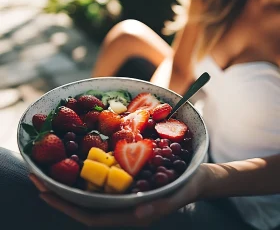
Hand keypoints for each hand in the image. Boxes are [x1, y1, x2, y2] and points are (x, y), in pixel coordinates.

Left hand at [29, 165, 207, 227]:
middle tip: (37, 176)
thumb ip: (160, 205)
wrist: (196, 176)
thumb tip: (138, 213)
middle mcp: (121, 204)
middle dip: (58, 193)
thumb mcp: (177, 194)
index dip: (67, 207)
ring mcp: (122, 192)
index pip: (91, 216)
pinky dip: (86, 168)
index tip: (45, 192)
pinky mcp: (125, 179)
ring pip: (90, 190)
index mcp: (129, 213)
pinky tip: (78, 156)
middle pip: (83, 203)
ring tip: (50, 165)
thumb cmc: (188, 186)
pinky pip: (102, 177)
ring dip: (68, 179)